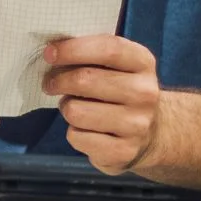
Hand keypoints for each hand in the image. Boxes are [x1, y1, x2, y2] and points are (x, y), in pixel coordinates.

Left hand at [44, 35, 161, 175]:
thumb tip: (51, 52)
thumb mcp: (117, 66)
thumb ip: (91, 54)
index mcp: (143, 63)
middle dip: (58, 80)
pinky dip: (73, 133)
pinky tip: (86, 130)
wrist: (150, 134)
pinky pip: (77, 137)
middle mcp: (144, 93)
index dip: (73, 49)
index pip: (108, 49)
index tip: (49, 53)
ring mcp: (136, 124)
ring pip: (75, 111)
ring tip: (74, 107)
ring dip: (66, 108)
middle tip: (50, 83)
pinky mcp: (123, 151)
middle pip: (85, 80)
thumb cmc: (120, 91)